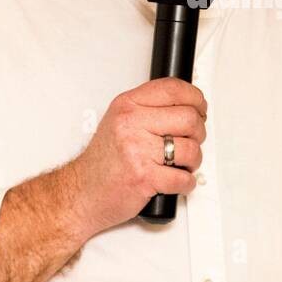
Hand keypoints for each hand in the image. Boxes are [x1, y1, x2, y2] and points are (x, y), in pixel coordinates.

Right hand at [69, 77, 206, 236]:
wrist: (81, 192)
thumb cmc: (103, 161)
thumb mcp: (119, 121)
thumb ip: (148, 109)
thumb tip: (186, 105)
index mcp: (127, 105)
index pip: (172, 89)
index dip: (195, 98)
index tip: (200, 108)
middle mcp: (131, 123)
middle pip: (189, 118)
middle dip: (198, 134)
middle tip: (190, 141)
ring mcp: (137, 150)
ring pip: (191, 148)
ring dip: (194, 161)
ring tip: (181, 163)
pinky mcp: (144, 177)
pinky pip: (183, 178)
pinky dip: (186, 183)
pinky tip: (176, 180)